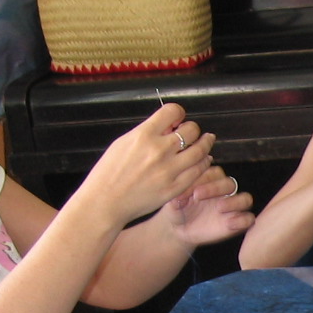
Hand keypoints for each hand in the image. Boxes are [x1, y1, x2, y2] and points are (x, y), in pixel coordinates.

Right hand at [76, 104, 214, 227]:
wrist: (106, 201)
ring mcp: (169, 170)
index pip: (172, 111)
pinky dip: (203, 163)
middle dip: (193, 129)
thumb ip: (147, 132)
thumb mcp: (123, 143)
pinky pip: (198, 171)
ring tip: (207, 140)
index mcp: (144, 135)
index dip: (178, 113)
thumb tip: (168, 126)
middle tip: (192, 132)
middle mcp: (159, 150)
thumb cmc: (110, 172)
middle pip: (191, 130)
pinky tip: (204, 160)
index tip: (178, 119)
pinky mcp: (175, 187)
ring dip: (205, 143)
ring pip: (200, 151)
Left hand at [157, 159, 254, 247]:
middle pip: (230, 183)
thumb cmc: (176, 210)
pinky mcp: (237, 224)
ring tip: (219, 208)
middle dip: (216, 188)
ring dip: (235, 202)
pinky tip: (228, 224)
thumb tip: (181, 194)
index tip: (190, 191)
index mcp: (210, 180)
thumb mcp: (172, 202)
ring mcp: (232, 207)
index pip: (215, 173)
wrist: (179, 230)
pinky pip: (249, 219)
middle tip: (198, 197)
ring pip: (245, 199)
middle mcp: (224, 192)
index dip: (204, 179)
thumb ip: (177, 196)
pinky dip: (243, 220)